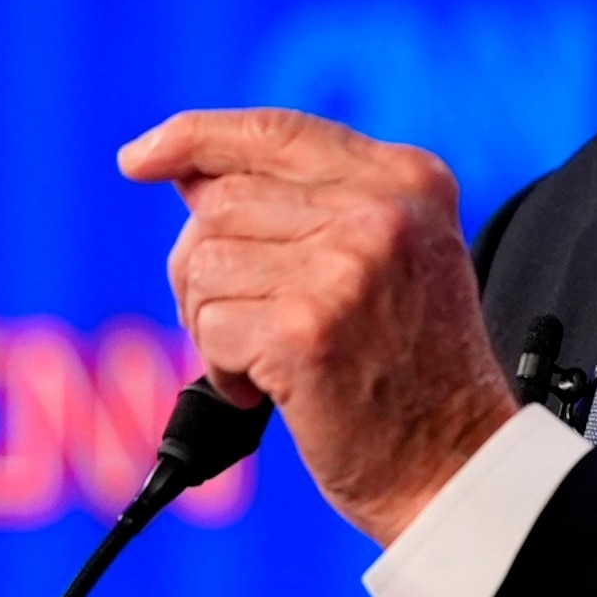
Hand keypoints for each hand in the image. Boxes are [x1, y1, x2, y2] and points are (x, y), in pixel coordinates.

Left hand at [118, 108, 519, 545]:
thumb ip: (306, 204)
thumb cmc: (416, 373)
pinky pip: (209, 327)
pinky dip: (222, 369)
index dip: (197, 137)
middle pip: (222, 202)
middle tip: (249, 325)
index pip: (277, 132)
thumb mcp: (391, 257)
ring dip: (212, 323)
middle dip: (208, 269)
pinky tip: (268, 390)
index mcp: (408, 180)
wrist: (455, 463)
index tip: (142, 157)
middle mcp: (382, 210)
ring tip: (268, 361)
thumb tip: (188, 171)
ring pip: (203, 263)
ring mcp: (345, 266)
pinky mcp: (305, 329)